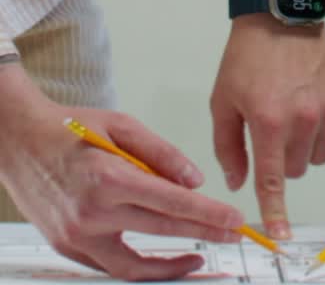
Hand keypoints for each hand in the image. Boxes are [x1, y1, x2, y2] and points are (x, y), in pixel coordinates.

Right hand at [0, 64, 249, 280]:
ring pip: (134, 266)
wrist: (19, 142)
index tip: (235, 221)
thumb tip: (194, 181)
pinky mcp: (67, 247)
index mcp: (109, 177)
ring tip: (198, 256)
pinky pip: (109, 267)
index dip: (208, 214)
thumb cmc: (69, 128)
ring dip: (170, 265)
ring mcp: (77, 236)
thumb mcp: (120, 125)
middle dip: (202, 235)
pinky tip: (159, 256)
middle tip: (231, 236)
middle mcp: (92, 213)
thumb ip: (160, 153)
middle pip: (161, 232)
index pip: (172, 202)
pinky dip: (137, 266)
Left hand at [210, 16, 324, 238]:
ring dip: (306, 146)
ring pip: (319, 157)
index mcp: (268, 121)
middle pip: (297, 170)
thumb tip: (238, 183)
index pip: (273, 180)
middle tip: (274, 126)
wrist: (282, 16)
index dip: (275, 211)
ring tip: (295, 112)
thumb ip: (227, 147)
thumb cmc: (247, 57)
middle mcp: (303, 118)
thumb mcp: (223, 100)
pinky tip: (315, 109)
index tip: (282, 235)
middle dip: (284, 158)